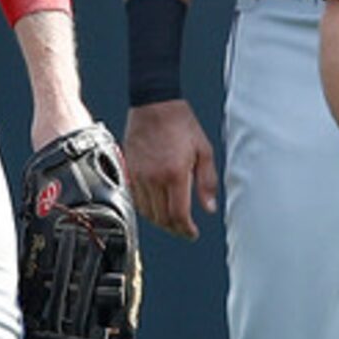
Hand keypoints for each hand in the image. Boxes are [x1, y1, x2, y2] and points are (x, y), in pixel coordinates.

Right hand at [122, 99, 218, 240]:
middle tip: (184, 230)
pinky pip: (136, 199)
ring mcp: (138, 175)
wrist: (154, 105)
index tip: (192, 233)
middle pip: (161, 218)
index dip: (185, 230)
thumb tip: (209, 208)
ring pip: (147, 212)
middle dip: (174, 228)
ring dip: (160, 220)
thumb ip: (207, 182)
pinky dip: (146, 208)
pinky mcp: (129, 170)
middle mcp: (154, 178)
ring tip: (172, 220)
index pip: (177, 215)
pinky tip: (156, 206)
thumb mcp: (204, 151)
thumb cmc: (181, 124)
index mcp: (174, 174)